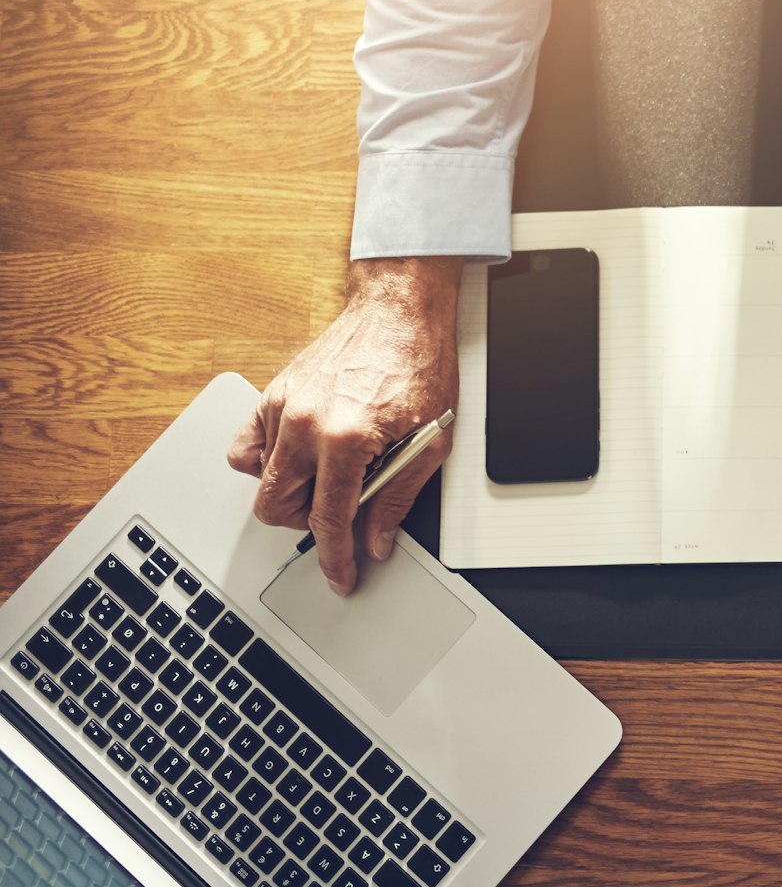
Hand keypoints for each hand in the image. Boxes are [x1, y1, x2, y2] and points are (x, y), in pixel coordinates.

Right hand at [227, 257, 462, 595]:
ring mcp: (283, 407)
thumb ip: (398, 496)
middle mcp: (306, 424)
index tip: (339, 576)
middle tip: (339, 514)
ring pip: (260, 481)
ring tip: (327, 479)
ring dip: (291, 492)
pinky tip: (300, 458)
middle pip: (277, 507)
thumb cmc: (419, 363)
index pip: (327, 520)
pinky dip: (267, 462)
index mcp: (347, 439)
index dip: (334, 558)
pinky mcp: (273, 393)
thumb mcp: (430, 440)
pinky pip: (247, 446)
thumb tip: (377, 539)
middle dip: (306, 524)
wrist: (400, 310)